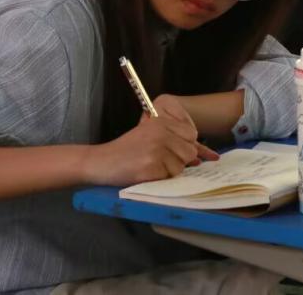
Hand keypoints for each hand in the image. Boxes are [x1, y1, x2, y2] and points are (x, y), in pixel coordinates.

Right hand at [82, 94, 218, 185]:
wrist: (100, 161)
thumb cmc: (126, 150)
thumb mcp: (149, 134)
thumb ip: (174, 140)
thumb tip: (202, 156)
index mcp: (161, 123)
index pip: (191, 135)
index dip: (187, 146)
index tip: (177, 152)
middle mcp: (160, 134)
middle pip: (189, 152)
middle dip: (179, 160)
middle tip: (159, 161)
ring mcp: (155, 151)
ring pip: (180, 167)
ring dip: (168, 171)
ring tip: (150, 165)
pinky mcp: (150, 167)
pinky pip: (168, 177)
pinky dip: (159, 179)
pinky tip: (145, 172)